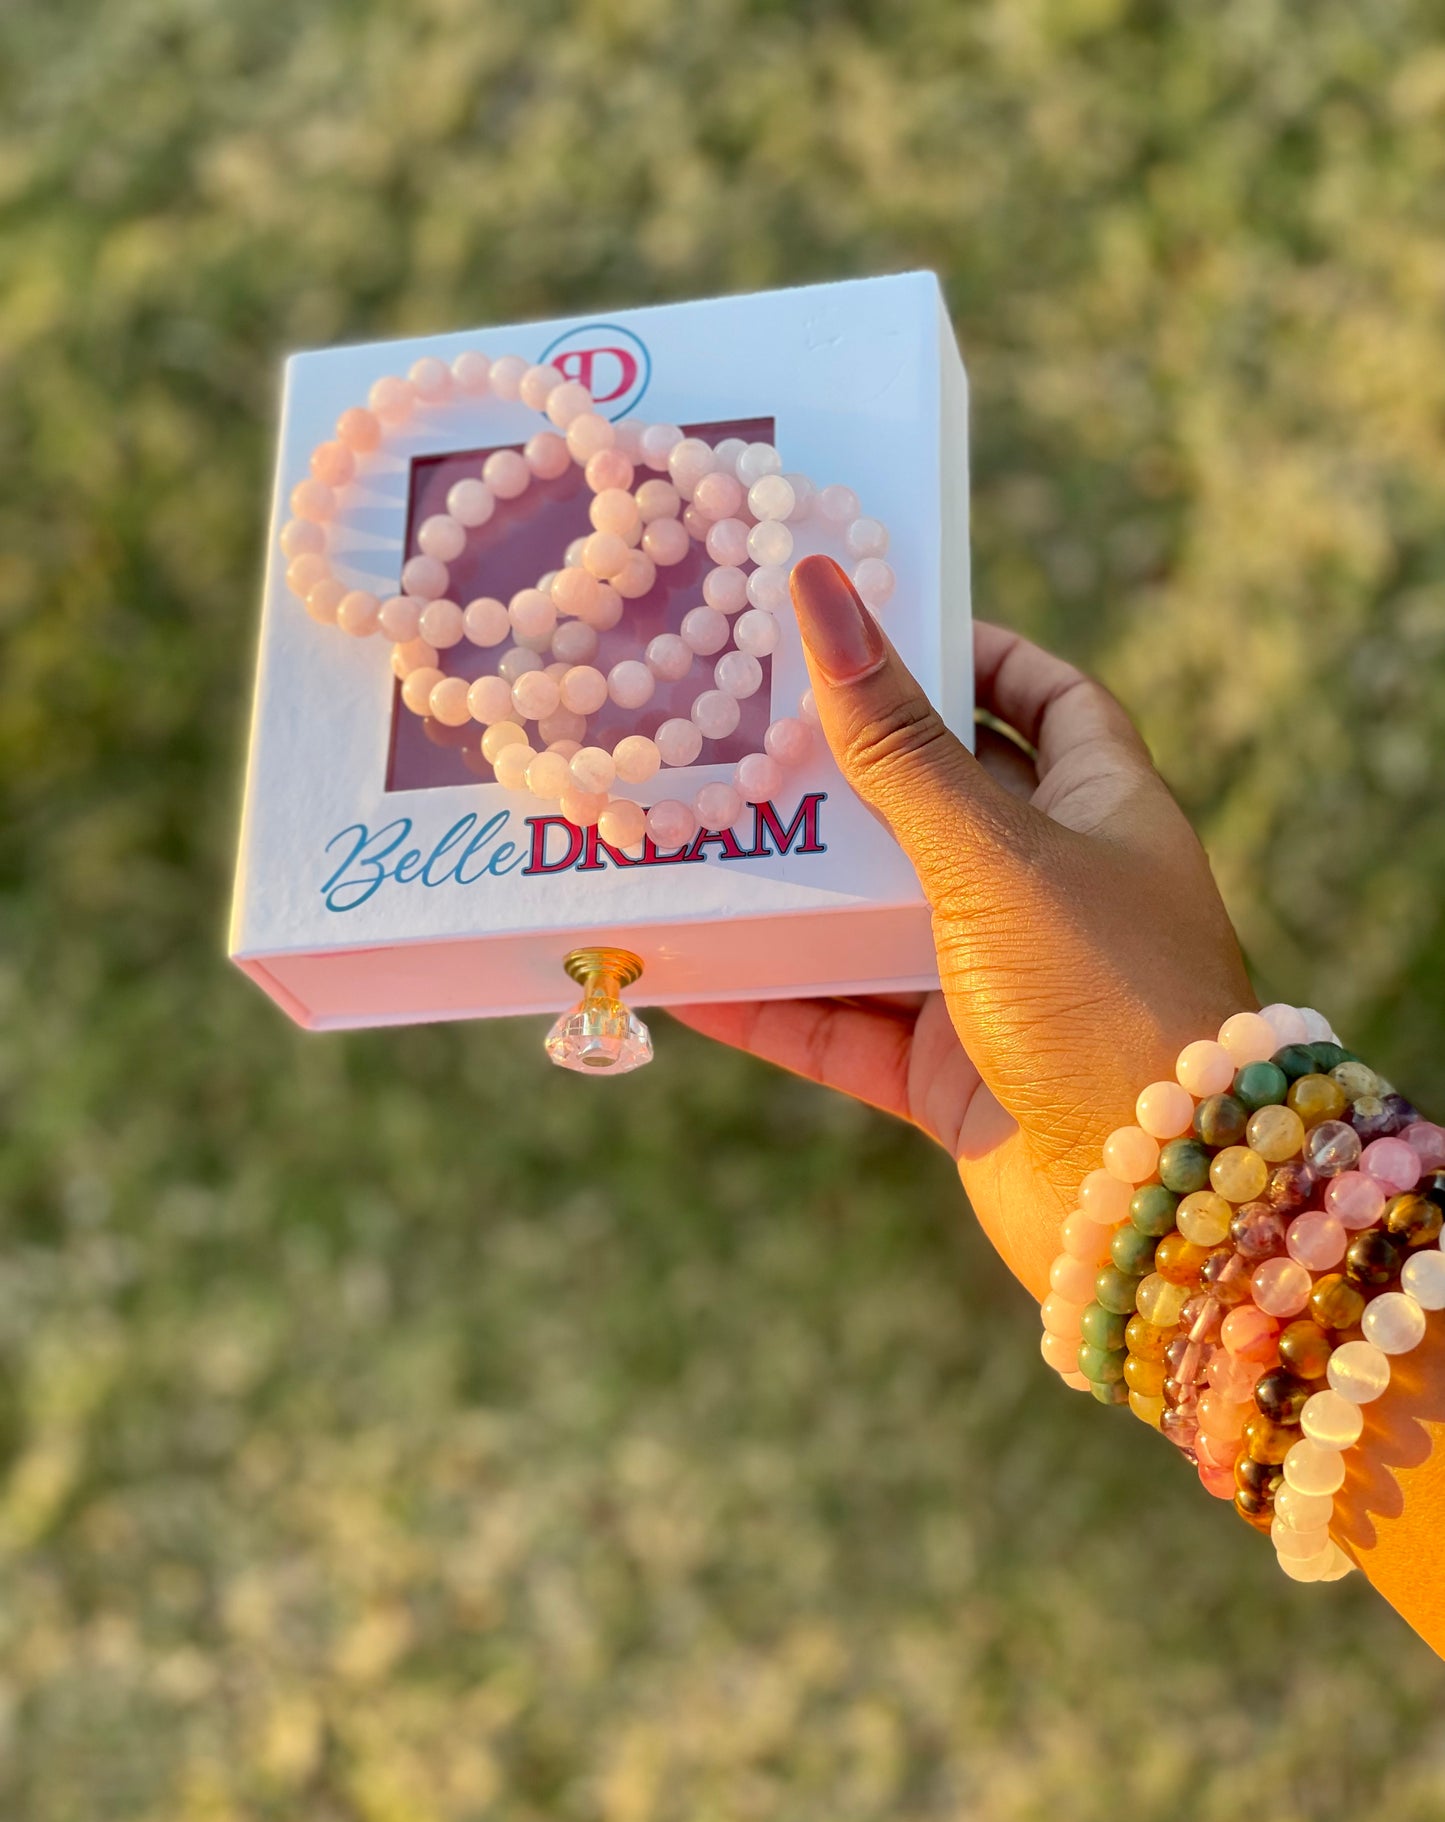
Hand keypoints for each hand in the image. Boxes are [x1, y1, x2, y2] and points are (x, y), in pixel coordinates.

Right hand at [673, 556, 1254, 1301]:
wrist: (1148, 1200)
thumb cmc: (1101, 993)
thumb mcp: (993, 850)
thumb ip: (897, 740)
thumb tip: (821, 592)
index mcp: (1103, 810)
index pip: (1046, 699)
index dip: (973, 653)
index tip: (876, 625)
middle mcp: (1054, 891)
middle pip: (936, 807)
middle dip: (840, 777)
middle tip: (736, 730)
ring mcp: (999, 987)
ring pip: (874, 922)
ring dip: (789, 893)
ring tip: (687, 842)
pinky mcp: (950, 1074)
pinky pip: (842, 1024)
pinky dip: (770, 1002)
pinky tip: (685, 974)